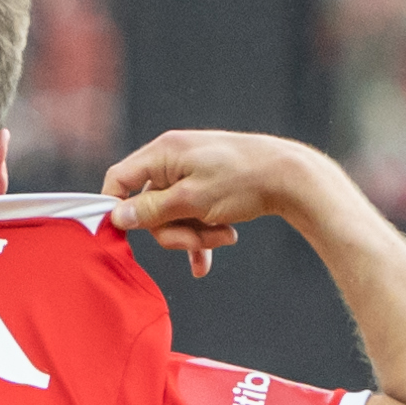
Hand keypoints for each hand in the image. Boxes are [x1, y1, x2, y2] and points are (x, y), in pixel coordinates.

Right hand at [103, 131, 357, 276]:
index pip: (119, 179)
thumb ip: (150, 211)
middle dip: (174, 231)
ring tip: (224, 237)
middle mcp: (173, 159)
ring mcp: (191, 173)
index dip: (115, 208)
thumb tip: (116, 217)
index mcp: (163, 153)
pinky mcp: (208, 187)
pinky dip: (203, 234)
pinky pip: (192, 215)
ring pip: (174, 216)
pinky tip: (216, 251)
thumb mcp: (190, 201)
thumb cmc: (241, 182)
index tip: (122, 236)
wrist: (290, 176)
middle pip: (149, 207)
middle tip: (198, 243)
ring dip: (196, 234)